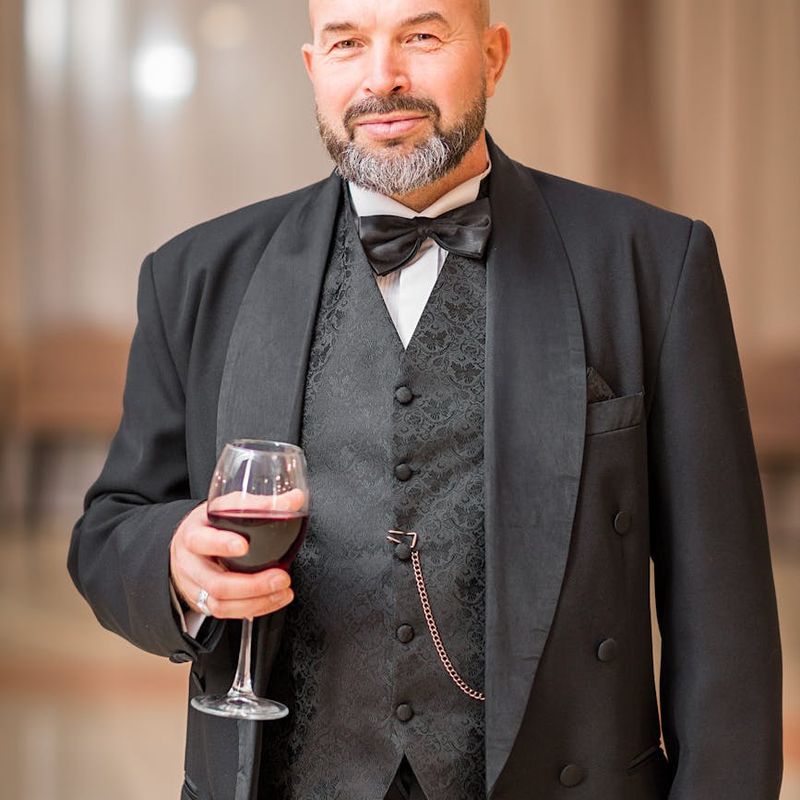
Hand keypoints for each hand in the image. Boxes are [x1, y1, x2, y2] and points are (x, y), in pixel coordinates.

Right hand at [169, 501, 295, 618]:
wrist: (187, 545)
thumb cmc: (209, 524)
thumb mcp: (227, 506)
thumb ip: (260, 504)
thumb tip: (295, 499)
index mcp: (192, 534)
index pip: (200, 541)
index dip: (221, 544)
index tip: (244, 546)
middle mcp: (190, 564)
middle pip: (216, 583)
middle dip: (252, 585)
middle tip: (281, 577)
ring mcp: (195, 587)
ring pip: (221, 604)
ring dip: (256, 602)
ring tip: (282, 591)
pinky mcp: (204, 602)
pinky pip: (227, 613)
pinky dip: (254, 609)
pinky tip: (273, 600)